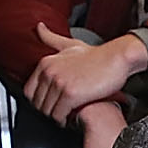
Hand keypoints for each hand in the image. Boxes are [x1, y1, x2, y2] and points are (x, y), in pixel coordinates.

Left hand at [22, 25, 145, 121]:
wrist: (117, 59)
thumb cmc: (97, 55)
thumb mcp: (70, 44)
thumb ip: (51, 38)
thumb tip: (38, 27)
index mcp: (46, 63)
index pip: (29, 91)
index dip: (39, 100)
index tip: (49, 103)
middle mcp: (49, 72)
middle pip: (38, 103)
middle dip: (48, 110)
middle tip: (59, 111)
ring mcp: (59, 84)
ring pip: (48, 111)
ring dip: (56, 117)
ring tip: (66, 116)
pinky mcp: (71, 95)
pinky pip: (59, 115)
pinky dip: (64, 120)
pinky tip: (71, 118)